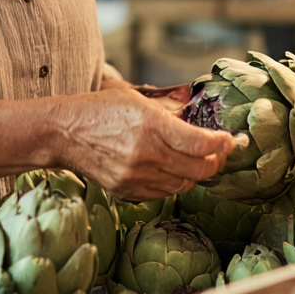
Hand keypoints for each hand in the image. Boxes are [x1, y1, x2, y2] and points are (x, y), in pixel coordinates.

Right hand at [53, 90, 232, 200]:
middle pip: (198, 168)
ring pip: (183, 184)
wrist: (64, 132)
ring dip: (195, 174)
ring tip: (198, 162)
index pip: (201, 143)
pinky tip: (172, 170)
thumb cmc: (101, 109)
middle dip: (215, 162)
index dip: (222, 144)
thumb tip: (200, 126)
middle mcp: (147, 153)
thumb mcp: (138, 100)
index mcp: (152, 125)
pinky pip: (163, 193)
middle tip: (220, 154)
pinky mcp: (127, 190)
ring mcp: (136, 175)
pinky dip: (173, 183)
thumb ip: (169, 114)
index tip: (230, 140)